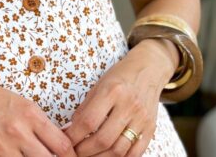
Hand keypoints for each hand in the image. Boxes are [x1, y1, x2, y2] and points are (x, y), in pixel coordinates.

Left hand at [62, 39, 176, 156]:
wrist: (149, 68)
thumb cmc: (119, 76)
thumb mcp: (99, 84)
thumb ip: (86, 107)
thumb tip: (69, 129)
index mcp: (111, 91)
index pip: (88, 121)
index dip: (73, 136)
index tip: (64, 141)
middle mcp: (128, 105)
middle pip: (103, 139)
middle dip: (84, 151)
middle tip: (73, 153)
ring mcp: (141, 119)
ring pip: (119, 150)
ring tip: (88, 156)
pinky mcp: (151, 128)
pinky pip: (135, 153)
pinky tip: (107, 156)